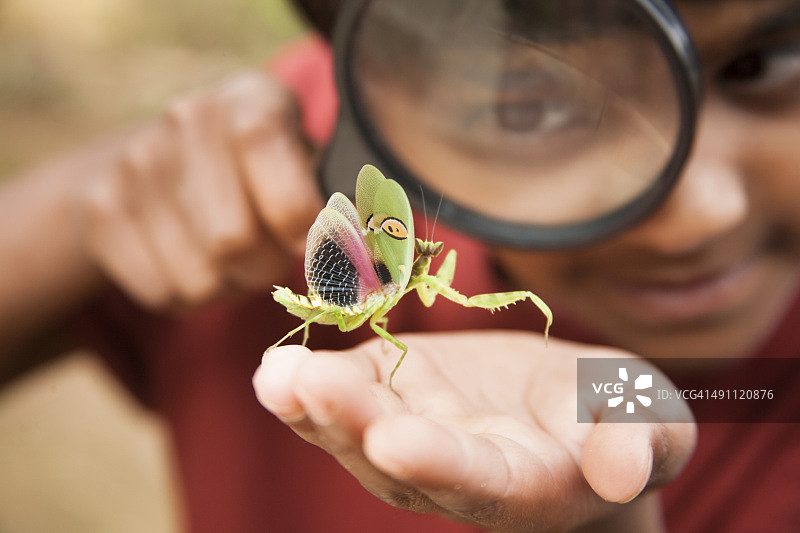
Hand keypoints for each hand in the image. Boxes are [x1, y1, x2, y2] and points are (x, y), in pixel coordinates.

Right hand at [77, 70, 322, 309]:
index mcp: (253, 101)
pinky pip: (160, 293)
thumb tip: (365, 260)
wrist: (163, 159)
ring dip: (226, 286)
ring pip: (198, 280)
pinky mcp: (100, 207)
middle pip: (234, 243)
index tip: (310, 244)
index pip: (280, 183)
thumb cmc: (262, 172)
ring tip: (230, 256)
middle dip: (263, 269)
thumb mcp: (308, 166)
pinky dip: (186, 296)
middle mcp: (189, 119)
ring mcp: (136, 162)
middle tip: (268, 256)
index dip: (299, 229)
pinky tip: (190, 259)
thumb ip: (342, 206)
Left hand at [253, 331, 695, 531]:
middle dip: (353, 425)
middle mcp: (456, 472)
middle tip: (310, 389)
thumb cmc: (620, 419)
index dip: (439, 462)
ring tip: (281, 378)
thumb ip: (638, 441)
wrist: (569, 411)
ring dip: (316, 407)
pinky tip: (276, 372)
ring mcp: (416, 433)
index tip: (394, 441)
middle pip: (397, 460)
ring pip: (358, 432)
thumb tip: (623, 471)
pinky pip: (347, 394)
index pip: (479, 482)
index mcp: (525, 484)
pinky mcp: (394, 394)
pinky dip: (308, 389)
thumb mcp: (650, 423)